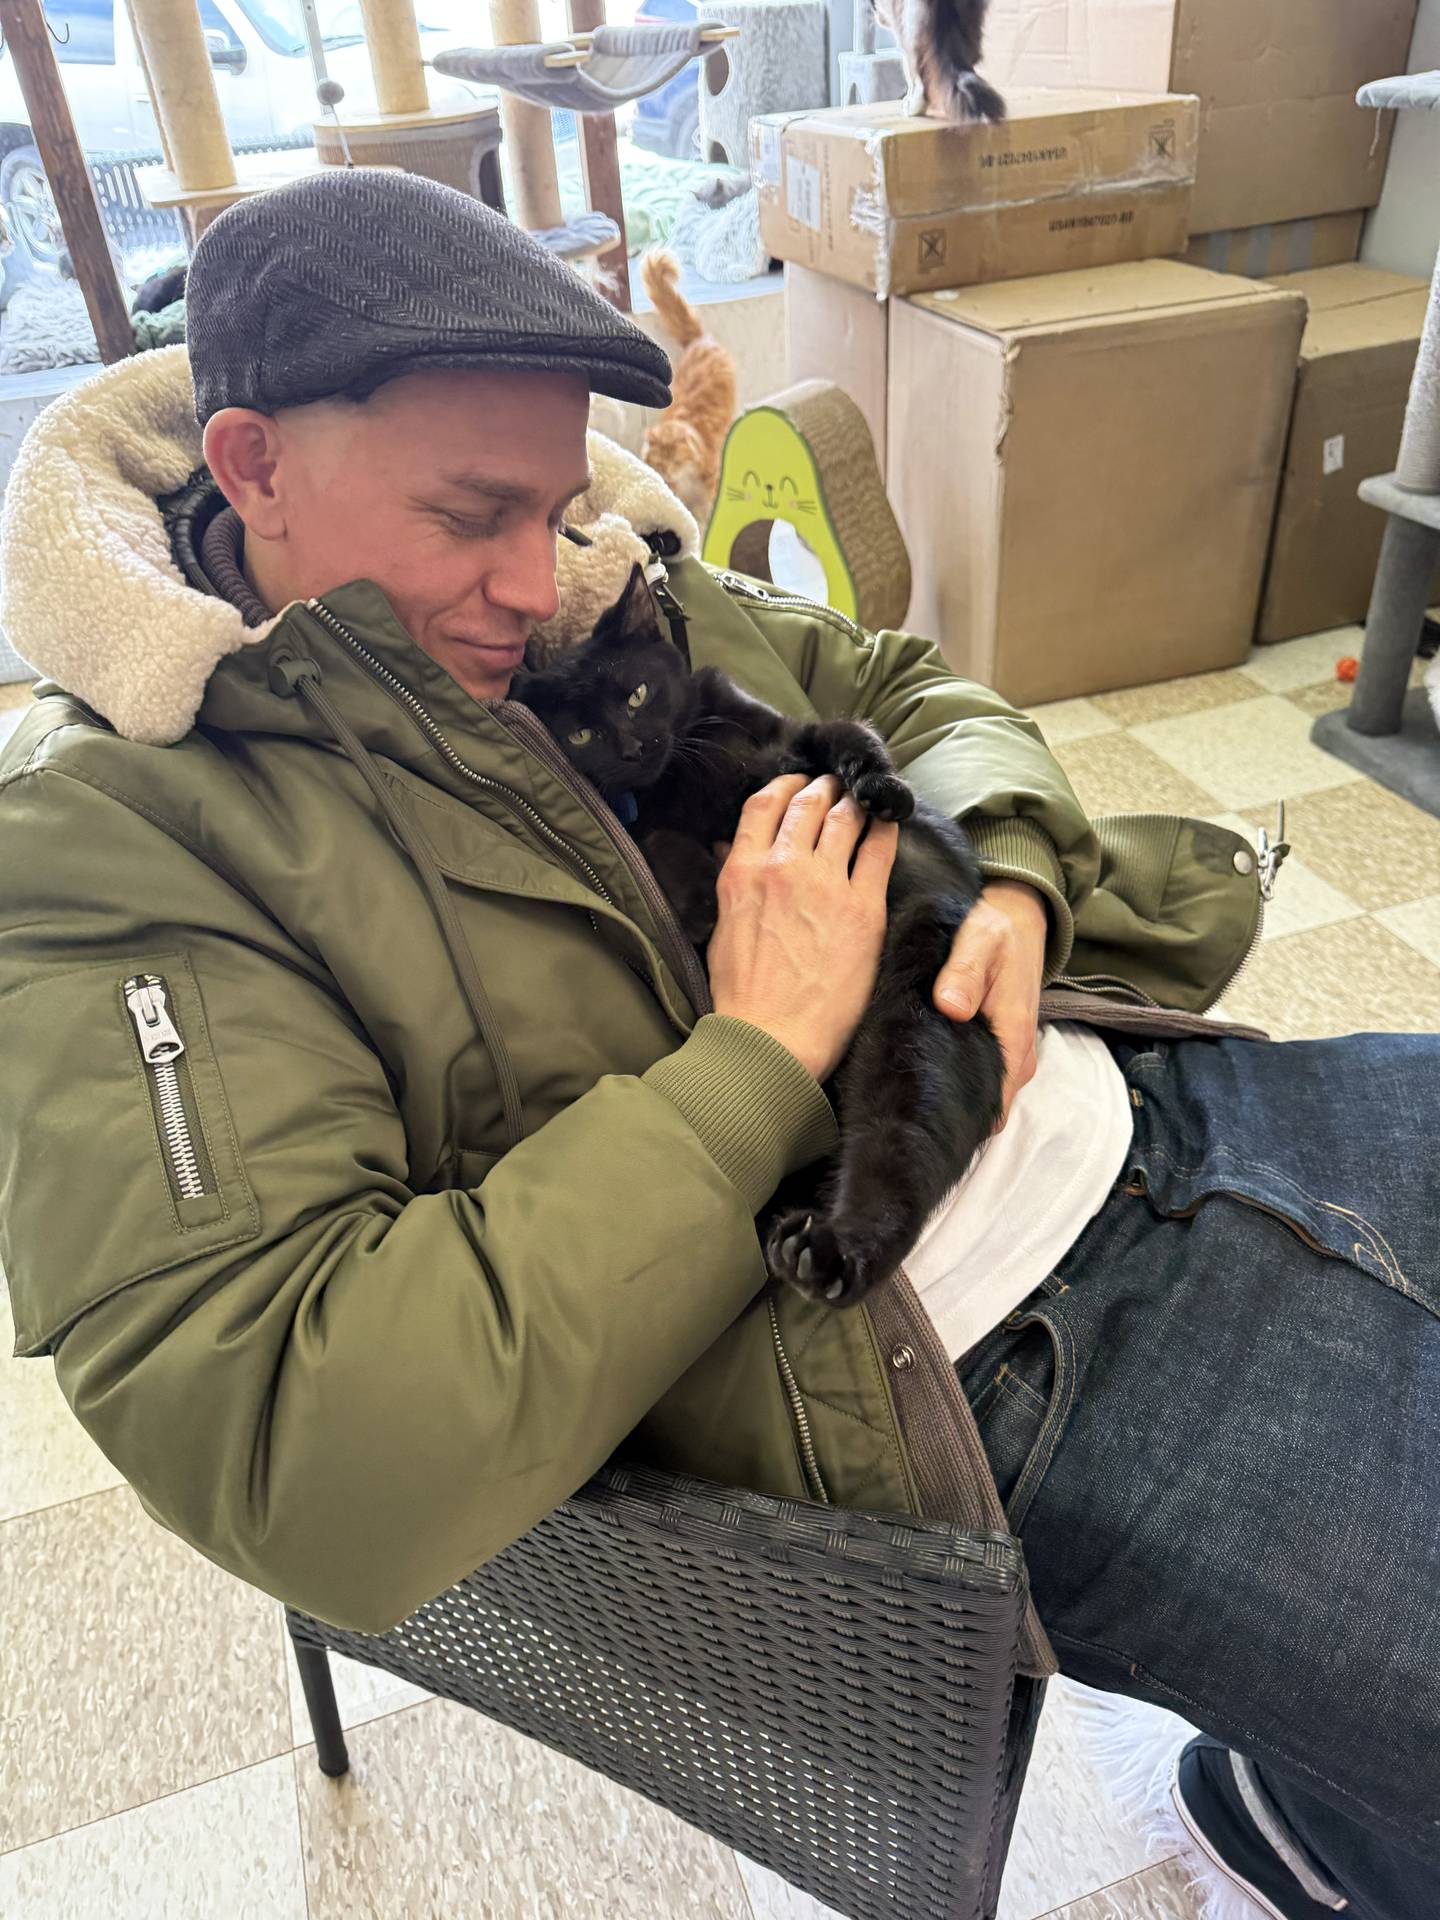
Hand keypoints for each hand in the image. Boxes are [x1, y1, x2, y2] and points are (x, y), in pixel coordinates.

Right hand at [708, 774, 898, 1082]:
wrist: (770, 1039)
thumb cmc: (742, 995)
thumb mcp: (722, 929)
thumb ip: (732, 881)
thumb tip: (732, 849)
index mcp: (742, 871)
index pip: (764, 803)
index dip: (786, 785)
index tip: (798, 784)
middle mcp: (783, 866)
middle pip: (809, 802)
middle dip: (825, 787)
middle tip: (837, 787)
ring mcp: (825, 884)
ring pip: (846, 816)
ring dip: (854, 801)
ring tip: (862, 800)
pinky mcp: (862, 907)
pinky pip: (880, 850)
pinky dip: (886, 828)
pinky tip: (891, 822)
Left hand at [933, 879, 1047, 1127]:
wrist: (1018, 922)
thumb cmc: (996, 931)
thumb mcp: (979, 939)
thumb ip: (964, 972)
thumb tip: (950, 1007)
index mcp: (1013, 1036)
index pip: (992, 1103)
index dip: (958, 1115)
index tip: (919, 1114)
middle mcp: (1018, 1057)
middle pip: (986, 1107)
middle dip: (949, 1109)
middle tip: (903, 1103)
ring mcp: (1012, 1056)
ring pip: (984, 1095)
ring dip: (953, 1095)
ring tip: (910, 1089)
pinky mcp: (1002, 1049)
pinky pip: (983, 1079)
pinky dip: (958, 1079)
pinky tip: (927, 1073)